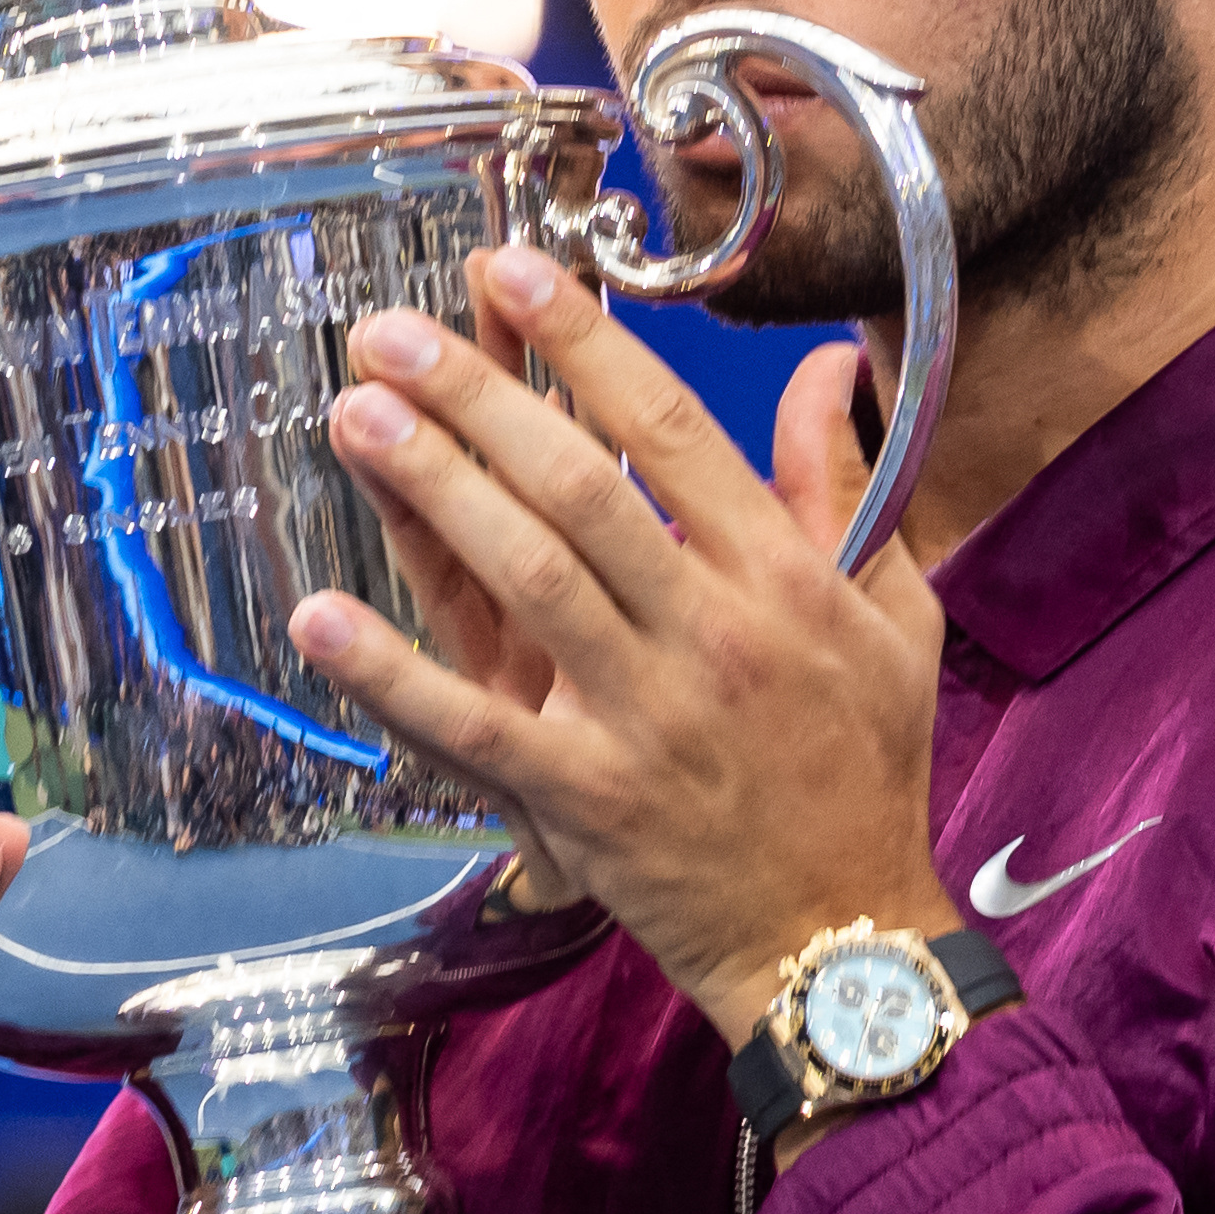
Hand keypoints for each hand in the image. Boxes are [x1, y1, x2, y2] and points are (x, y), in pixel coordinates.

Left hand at [293, 241, 957, 1049]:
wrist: (845, 941)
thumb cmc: (865, 774)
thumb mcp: (893, 615)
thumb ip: (845, 485)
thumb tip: (828, 368)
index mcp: (783, 579)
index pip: (672, 430)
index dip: (583, 344)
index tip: (511, 272)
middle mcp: (711, 634)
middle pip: (578, 488)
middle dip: (475, 397)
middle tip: (390, 332)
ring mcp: (643, 719)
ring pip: (523, 581)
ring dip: (430, 492)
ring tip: (355, 416)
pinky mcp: (585, 801)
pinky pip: (472, 726)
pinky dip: (392, 672)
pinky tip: (320, 616)